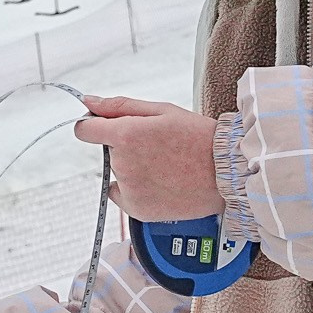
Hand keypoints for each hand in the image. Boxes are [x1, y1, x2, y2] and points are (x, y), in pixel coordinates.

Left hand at [74, 96, 221, 221]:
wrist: (228, 174)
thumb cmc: (200, 139)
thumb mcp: (162, 111)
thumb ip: (120, 106)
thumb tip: (89, 102)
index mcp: (126, 135)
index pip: (85, 130)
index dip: (95, 126)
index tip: (108, 129)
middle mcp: (123, 165)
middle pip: (109, 152)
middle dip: (126, 147)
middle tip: (159, 147)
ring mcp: (130, 190)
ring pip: (118, 174)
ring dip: (134, 169)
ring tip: (166, 166)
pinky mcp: (138, 210)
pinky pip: (124, 196)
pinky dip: (137, 190)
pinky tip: (162, 183)